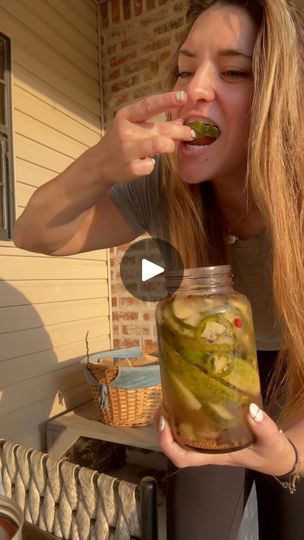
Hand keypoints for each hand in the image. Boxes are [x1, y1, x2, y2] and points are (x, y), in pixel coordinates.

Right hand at [97, 90, 193, 183]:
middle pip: (161, 128)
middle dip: (180, 130)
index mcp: (126, 116)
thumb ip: (154, 123)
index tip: (183, 96)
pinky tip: (144, 163)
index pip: (149, 105)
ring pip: (160, 145)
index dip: (167, 100)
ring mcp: (127, 150)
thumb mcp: (132, 126)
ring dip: (169, 146)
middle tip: (190, 133)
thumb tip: (180, 120)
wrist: (99, 164)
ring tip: (168, 147)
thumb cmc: (119, 141)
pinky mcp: (130, 168)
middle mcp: (126, 131)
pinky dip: (151, 165)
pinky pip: (152, 165)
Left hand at [157, 403, 295, 476]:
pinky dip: (185, 412)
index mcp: (214, 455)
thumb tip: (251, 409)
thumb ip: (264, 428)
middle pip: (175, 444)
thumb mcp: (270, 442)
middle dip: (163, 426)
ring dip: (171, 418)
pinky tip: (187, 397)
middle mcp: (206, 449)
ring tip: (170, 396)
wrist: (275, 454)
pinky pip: (192, 424)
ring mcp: (209, 441)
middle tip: (163, 402)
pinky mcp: (214, 431)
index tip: (162, 423)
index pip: (182, 458)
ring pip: (181, 434)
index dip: (167, 443)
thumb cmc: (270, 452)